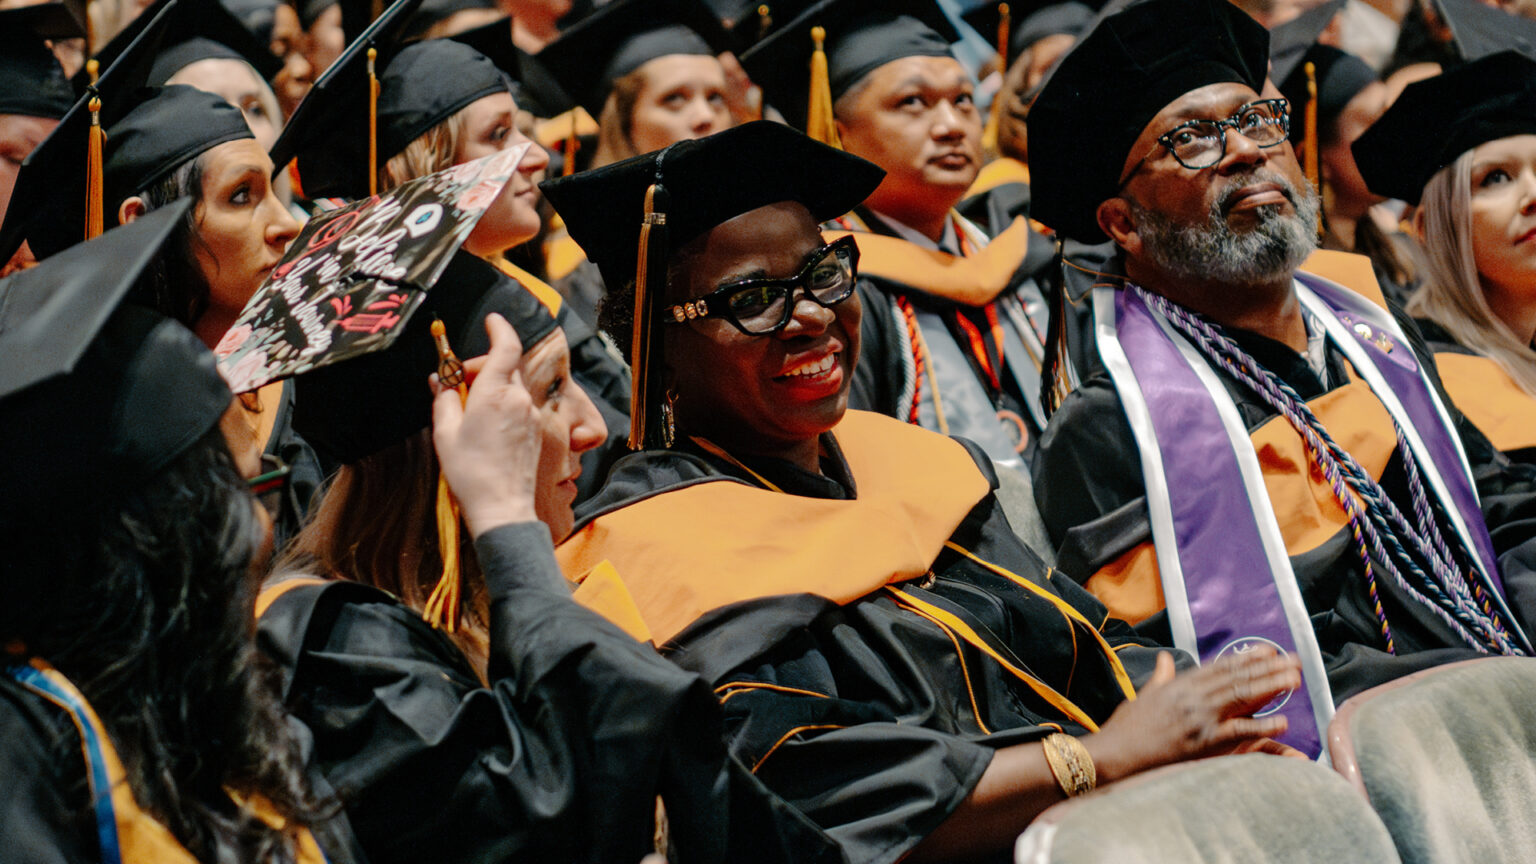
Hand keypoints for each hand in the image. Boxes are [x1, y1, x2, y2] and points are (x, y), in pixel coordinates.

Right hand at [430, 313, 540, 535]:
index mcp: (495, 393)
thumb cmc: (470, 472)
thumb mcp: (445, 433)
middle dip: (483, 366)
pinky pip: (517, 405)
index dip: (500, 328)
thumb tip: (439, 381)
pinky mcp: (535, 430)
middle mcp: (518, 399)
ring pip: (511, 387)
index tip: (491, 320)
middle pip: (505, 366)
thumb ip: (444, 399)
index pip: (506, 347)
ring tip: (467, 410)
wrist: (502, 507)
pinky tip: (483, 425)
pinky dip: (501, 404)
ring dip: (491, 387)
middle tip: (458, 382)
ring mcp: (530, 415)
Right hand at [1083, 648, 1301, 783]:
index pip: (1219, 667)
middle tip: (1293, 660)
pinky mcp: (1203, 743)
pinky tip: (1283, 721)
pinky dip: (1262, 726)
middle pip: (1237, 678)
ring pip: (1242, 698)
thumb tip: (1164, 659)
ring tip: (1294, 680)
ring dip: (1271, 688)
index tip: (1268, 649)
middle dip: (1268, 668)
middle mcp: (1192, 697)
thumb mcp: (1142, 696)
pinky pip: (1239, 732)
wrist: (1114, 754)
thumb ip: (1160, 677)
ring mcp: (1199, 719)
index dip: (1246, 658)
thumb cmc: (1125, 728)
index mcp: (1179, 685)